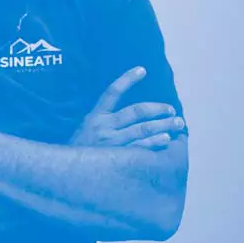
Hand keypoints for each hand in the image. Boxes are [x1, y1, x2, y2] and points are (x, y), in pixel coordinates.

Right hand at [68, 67, 184, 150]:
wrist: (65, 172)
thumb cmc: (79, 151)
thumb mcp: (85, 130)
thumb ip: (103, 121)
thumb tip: (128, 114)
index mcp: (94, 117)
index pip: (112, 93)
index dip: (127, 80)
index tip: (142, 70)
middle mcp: (103, 127)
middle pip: (137, 111)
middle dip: (158, 109)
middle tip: (172, 110)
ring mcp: (111, 142)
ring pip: (143, 128)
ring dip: (164, 125)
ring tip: (178, 124)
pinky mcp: (117, 157)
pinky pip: (142, 148)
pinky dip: (156, 142)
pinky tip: (167, 139)